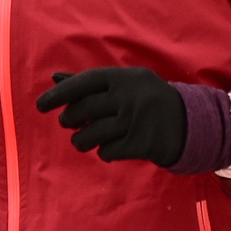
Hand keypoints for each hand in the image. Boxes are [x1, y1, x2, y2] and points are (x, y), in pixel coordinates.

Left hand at [37, 68, 186, 166]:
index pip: (84, 82)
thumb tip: (54, 78)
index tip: (41, 105)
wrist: (190, 123)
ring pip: (91, 135)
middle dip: (70, 120)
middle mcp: (129, 96)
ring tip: (84, 140)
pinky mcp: (140, 143)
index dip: (60, 94)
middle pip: (84, 111)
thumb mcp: (125, 84)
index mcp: (125, 77)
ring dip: (81, 141)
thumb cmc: (148, 100)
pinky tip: (111, 148)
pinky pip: (107, 151)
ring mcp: (135, 121)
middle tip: (69, 123)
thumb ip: (90, 83)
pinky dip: (104, 152)